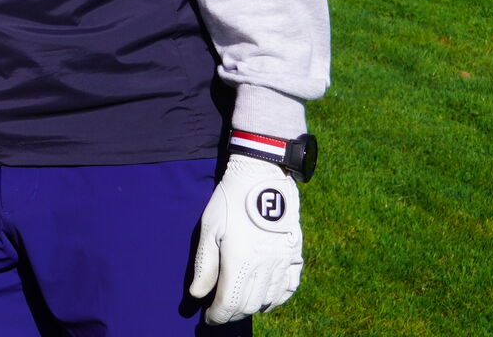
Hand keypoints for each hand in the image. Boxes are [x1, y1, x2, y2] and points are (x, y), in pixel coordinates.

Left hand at [188, 153, 301, 323]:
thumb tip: (198, 294)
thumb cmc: (230, 200)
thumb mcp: (209, 229)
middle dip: (233, 313)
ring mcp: (283, 261)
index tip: (208, 318)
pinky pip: (290, 287)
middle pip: (249, 304)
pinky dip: (278, 298)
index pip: (230, 303)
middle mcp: (265, 266)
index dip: (218, 315)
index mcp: (241, 261)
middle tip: (220, 311)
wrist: (262, 175)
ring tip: (239, 304)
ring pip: (269, 299)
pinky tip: (267, 298)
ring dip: (253, 307)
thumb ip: (204, 264)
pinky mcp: (295, 253)